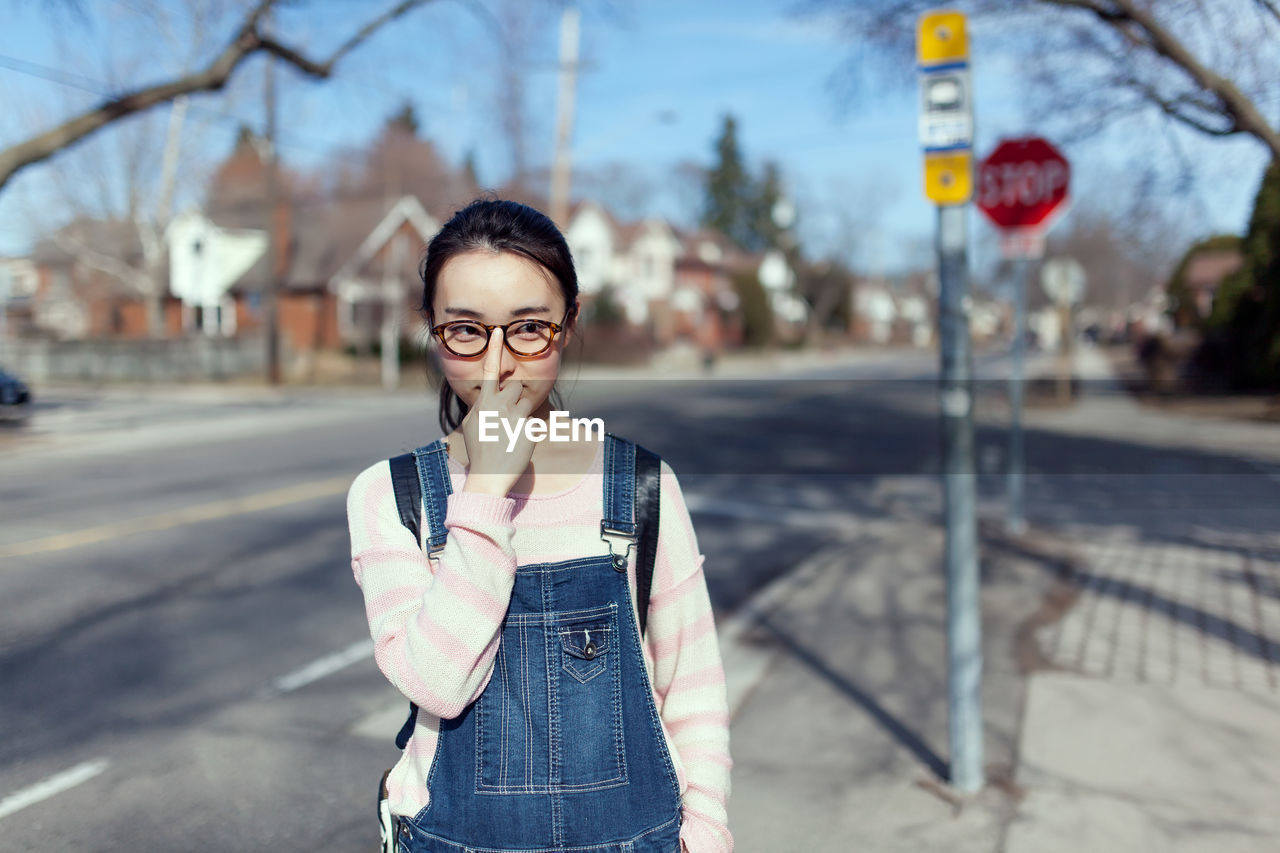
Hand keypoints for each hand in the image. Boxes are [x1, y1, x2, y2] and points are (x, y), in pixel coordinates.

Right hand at [459, 327, 536, 495]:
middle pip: (515, 384)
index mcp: (483, 402)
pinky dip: (528, 429)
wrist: (489, 476)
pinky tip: (518, 443)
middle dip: (514, 394)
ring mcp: (516, 416)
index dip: (494, 349)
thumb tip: (488, 395)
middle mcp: (499, 405)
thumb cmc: (479, 450)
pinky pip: (534, 419)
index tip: (497, 331)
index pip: (488, 370)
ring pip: (526, 399)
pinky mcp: (530, 427)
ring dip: (522, 409)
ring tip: (511, 430)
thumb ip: (481, 405)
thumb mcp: (473, 424)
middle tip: (507, 415)